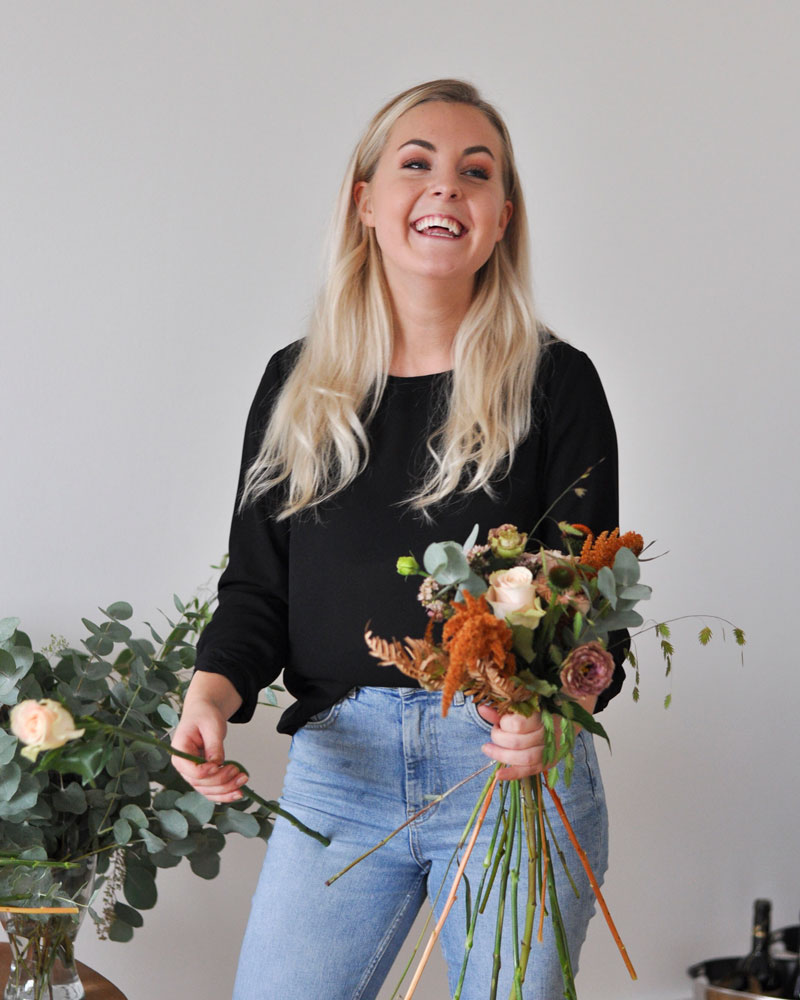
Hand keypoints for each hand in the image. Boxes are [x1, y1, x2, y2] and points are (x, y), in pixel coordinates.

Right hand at [171, 673, 247, 803]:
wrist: (204, 712)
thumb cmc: (204, 715)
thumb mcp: (211, 726)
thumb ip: (214, 746)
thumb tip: (218, 764)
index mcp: (180, 751)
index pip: (189, 770)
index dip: (205, 772)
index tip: (219, 766)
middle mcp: (184, 766)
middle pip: (200, 783)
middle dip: (221, 781)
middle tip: (237, 770)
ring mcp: (193, 773)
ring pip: (207, 790)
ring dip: (226, 790)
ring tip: (243, 779)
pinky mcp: (204, 775)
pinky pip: (212, 790)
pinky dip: (225, 793)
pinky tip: (238, 792)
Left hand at [477, 704, 548, 780]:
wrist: (569, 716)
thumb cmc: (541, 709)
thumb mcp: (524, 706)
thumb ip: (503, 710)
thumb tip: (481, 708)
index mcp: (542, 717)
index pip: (517, 725)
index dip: (503, 724)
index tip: (499, 721)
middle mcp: (548, 735)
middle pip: (518, 743)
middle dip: (499, 739)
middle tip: (495, 732)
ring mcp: (550, 751)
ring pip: (524, 759)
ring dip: (502, 756)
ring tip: (488, 749)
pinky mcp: (549, 763)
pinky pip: (530, 771)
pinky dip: (512, 774)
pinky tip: (498, 775)